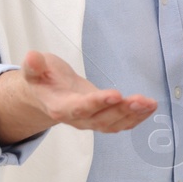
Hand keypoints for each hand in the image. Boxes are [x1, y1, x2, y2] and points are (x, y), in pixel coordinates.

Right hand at [20, 49, 156, 132]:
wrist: (45, 94)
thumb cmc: (42, 79)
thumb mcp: (34, 69)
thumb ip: (34, 67)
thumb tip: (32, 57)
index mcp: (60, 107)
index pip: (79, 108)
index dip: (97, 103)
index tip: (115, 94)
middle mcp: (77, 119)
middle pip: (101, 119)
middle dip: (122, 110)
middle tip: (140, 100)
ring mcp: (91, 121)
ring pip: (113, 124)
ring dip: (133, 115)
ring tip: (150, 104)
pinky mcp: (102, 119)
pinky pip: (120, 124)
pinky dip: (136, 118)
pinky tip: (149, 108)